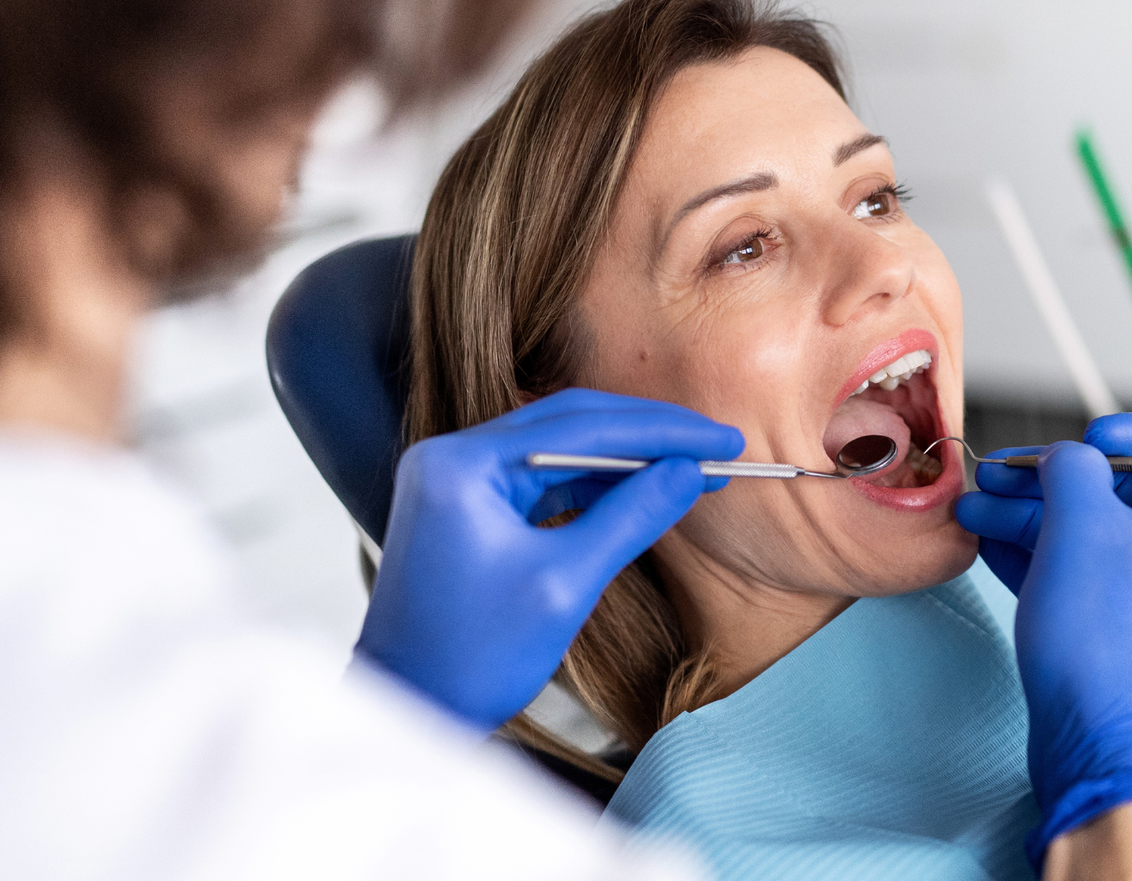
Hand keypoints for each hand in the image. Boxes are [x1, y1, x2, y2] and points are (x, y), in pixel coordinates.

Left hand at [356, 388, 742, 731]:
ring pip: (559, 446)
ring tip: (691, 469)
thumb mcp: (566, 583)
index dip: (663, 431)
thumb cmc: (474, 658)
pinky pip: (541, 475)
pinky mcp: (465, 504)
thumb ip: (631, 517)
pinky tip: (640, 490)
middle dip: (648, 433)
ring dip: (625, 457)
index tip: (723, 439)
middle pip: (570, 421)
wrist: (408, 709)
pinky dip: (593, 482)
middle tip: (717, 445)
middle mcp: (452, 456)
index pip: (582, 426)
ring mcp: (455, 478)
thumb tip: (690, 473)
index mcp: (463, 465)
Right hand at [956, 413, 1131, 869]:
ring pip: (1082, 533)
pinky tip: (987, 543)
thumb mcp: (1082, 522)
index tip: (1093, 439)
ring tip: (973, 509)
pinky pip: (1067, 573)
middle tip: (1001, 473)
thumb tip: (1064, 458)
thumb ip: (1072, 468)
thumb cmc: (1105, 637)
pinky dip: (1029, 553)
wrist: (1097, 739)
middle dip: (1051, 477)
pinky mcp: (1103, 630)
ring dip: (1026, 514)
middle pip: (1115, 492)